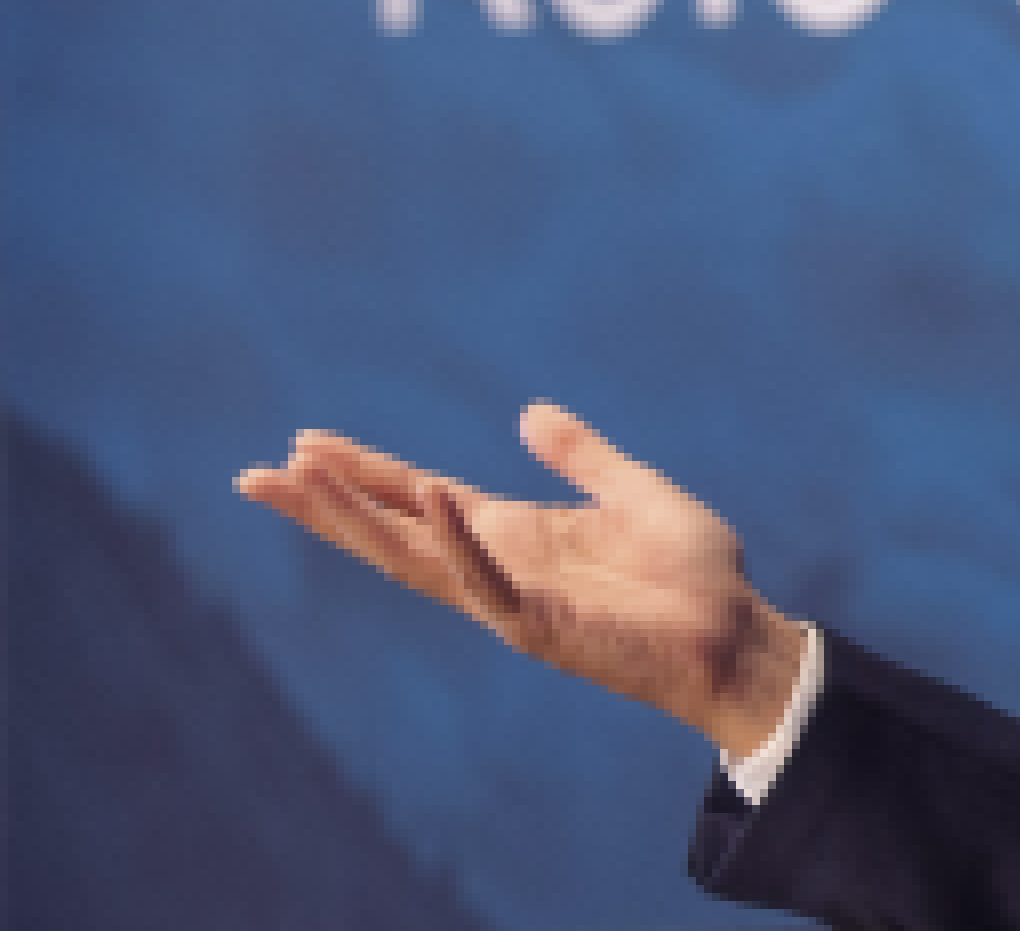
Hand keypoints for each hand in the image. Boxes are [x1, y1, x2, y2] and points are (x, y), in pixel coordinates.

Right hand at [237, 402, 806, 756]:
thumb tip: (530, 412)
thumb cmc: (691, 576)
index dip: (362, 473)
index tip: (303, 444)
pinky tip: (433, 496)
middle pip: (391, 530)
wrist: (739, 635)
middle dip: (324, 505)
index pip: (418, 497)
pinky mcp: (540, 627)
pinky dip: (460, 541)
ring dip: (359, 521)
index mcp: (514, 533)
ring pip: (415, 558)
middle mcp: (497, 565)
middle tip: (253, 474)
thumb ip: (582, 457)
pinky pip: (488, 581)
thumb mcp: (634, 493)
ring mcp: (510, 600)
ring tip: (302, 479)